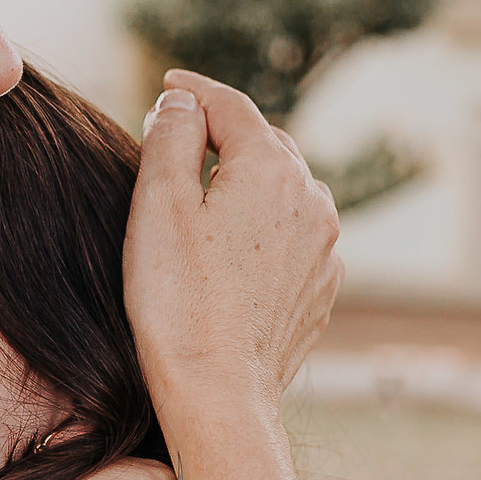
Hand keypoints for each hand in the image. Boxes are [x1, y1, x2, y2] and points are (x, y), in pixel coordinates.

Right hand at [125, 72, 341, 426]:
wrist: (218, 393)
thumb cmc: (177, 301)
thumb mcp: (157, 204)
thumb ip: (171, 136)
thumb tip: (183, 101)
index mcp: (271, 169)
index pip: (231, 106)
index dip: (193, 91)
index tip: (167, 87)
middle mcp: (311, 200)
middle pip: (264, 144)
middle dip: (223, 134)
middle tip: (179, 135)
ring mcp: (323, 248)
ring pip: (283, 192)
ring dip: (246, 181)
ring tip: (206, 191)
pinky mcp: (319, 288)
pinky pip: (291, 237)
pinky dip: (262, 227)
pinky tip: (232, 247)